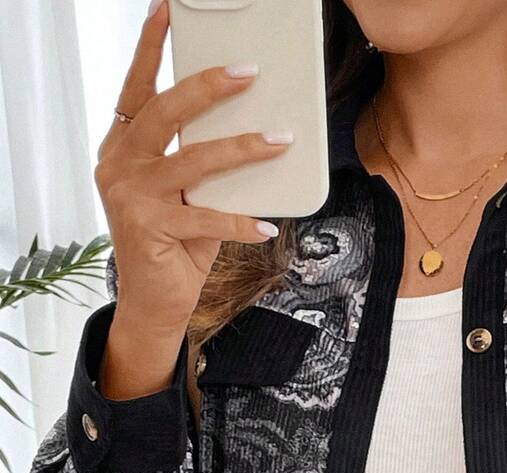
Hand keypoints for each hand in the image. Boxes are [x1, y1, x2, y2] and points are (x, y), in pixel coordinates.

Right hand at [95, 0, 291, 339]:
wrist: (155, 302)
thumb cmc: (175, 243)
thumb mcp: (188, 194)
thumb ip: (204, 163)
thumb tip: (253, 129)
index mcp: (123, 147)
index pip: (136, 89)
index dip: (150, 48)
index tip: (166, 11)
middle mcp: (119, 165)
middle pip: (165, 112)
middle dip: (208, 87)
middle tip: (249, 71)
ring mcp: (130, 196)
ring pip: (193, 161)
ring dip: (242, 148)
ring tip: (279, 139)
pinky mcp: (149, 229)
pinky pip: (207, 217)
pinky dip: (241, 222)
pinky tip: (266, 226)